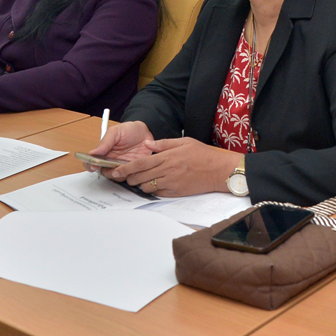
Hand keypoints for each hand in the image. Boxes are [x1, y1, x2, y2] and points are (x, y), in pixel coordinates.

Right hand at [85, 121, 155, 173]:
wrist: (146, 131)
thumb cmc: (129, 130)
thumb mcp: (115, 132)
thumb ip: (104, 142)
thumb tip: (92, 153)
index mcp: (104, 152)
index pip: (92, 162)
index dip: (90, 165)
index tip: (94, 165)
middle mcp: (111, 161)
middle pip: (104, 172)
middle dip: (106, 171)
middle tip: (112, 167)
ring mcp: (122, 166)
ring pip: (116, 177)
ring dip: (119, 174)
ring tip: (124, 166)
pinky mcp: (134, 169)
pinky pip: (130, 177)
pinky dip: (130, 175)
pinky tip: (134, 167)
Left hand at [119, 138, 241, 196]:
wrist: (219, 171)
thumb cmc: (203, 154)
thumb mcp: (185, 142)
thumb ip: (164, 144)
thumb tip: (148, 145)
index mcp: (167, 157)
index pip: (141, 163)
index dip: (126, 168)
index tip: (116, 170)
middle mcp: (167, 171)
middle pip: (140, 177)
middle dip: (130, 178)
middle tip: (126, 177)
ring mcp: (171, 183)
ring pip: (147, 187)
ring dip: (142, 184)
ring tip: (143, 180)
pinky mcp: (176, 192)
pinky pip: (158, 193)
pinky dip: (154, 190)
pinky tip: (156, 185)